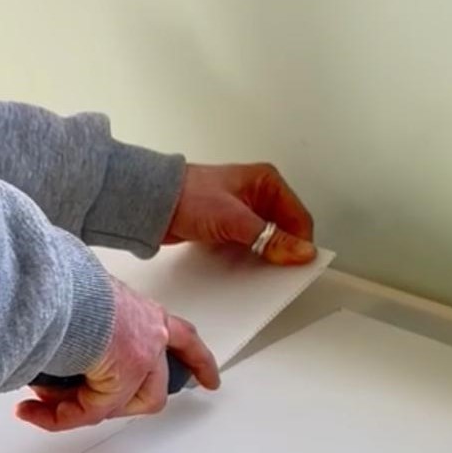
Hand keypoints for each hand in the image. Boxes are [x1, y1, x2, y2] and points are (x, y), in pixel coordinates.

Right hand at [16, 278, 218, 432]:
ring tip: (47, 405)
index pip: (184, 338)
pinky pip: (92, 411)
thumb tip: (64, 358)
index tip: (209, 380)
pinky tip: (34, 409)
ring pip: (125, 404)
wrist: (57, 284)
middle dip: (125, 403)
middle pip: (157, 387)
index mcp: (146, 313)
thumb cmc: (66, 286)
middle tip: (88, 408)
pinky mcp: (122, 379)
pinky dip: (59, 416)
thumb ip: (91, 329)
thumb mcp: (89, 303)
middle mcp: (152, 335)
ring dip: (84, 409)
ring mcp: (141, 357)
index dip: (197, 362)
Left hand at [165, 163, 315, 265]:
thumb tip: (300, 250)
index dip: (300, 242)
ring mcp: (241, 212)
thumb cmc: (186, 196)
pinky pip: (246, 246)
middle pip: (282, 230)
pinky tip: (239, 265)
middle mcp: (256, 195)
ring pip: (264, 240)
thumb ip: (269, 238)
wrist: (151, 204)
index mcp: (266, 182)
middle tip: (275, 270)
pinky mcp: (226, 227)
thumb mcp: (235, 219)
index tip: (296, 265)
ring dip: (261, 255)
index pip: (298, 218)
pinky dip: (245, 257)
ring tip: (254, 267)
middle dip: (280, 251)